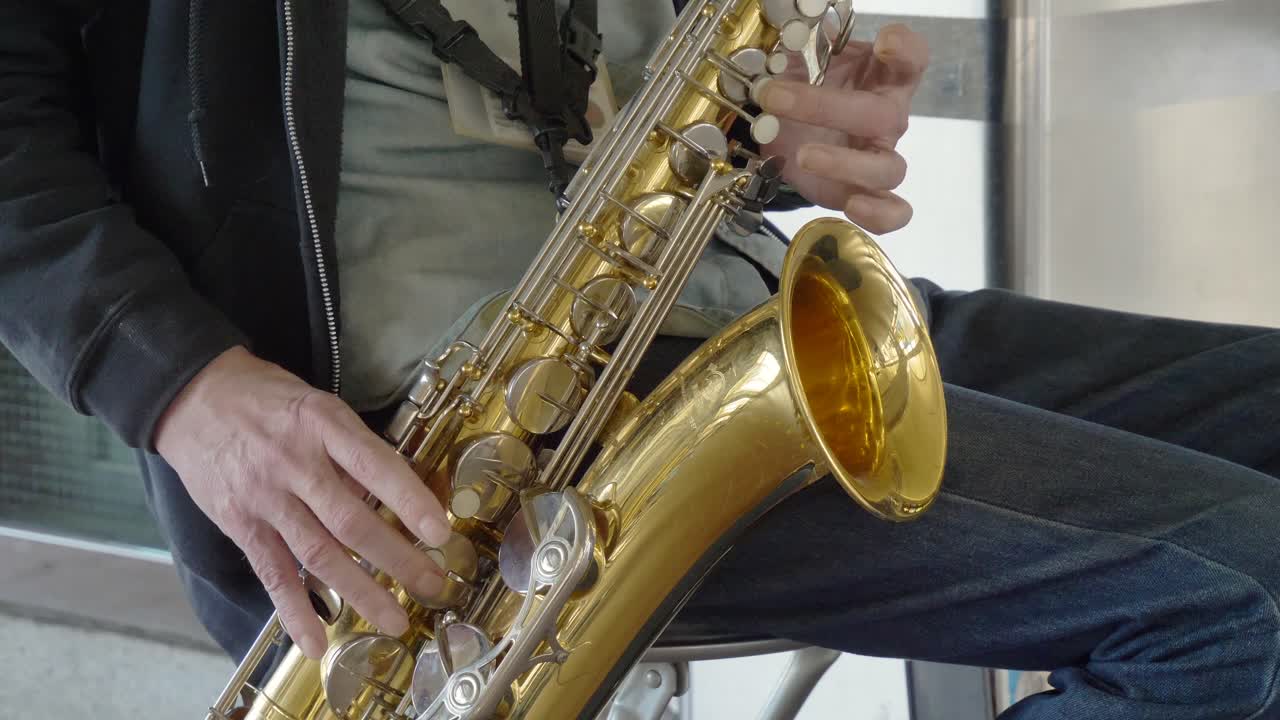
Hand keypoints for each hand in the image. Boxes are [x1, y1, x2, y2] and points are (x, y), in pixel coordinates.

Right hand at [154, 346, 451, 658]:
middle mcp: (295, 463)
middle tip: (432, 584)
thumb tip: (395, 496)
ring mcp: (265, 497)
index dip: (410, 501)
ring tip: (394, 620)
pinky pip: (272, 573)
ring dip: (361, 592)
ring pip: (319, 553)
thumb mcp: (318, 405)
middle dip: (397, 558)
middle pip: (352, 520)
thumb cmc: (269, 399)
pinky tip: (317, 642)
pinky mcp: (240, 524)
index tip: (441, 532)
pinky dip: (295, 611)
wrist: (195, 396)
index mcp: (323, 424)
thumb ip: (353, 449)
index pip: (375, 466)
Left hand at [759, 24, 928, 233]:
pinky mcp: (864, 190)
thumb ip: (799, 46)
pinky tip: (854, 207)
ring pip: (888, 167)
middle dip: (826, 106)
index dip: (904, 50)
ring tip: (803, 155)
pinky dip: (880, 215)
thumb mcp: (799, 59)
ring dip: (844, 163)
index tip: (883, 43)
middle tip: (778, 98)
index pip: (912, 59)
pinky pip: (892, 210)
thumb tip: (791, 32)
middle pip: (881, 114)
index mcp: (881, 75)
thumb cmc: (806, 84)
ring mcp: (879, 156)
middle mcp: (889, 116)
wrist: (789, 127)